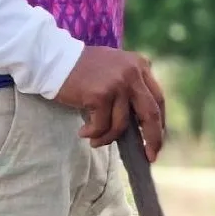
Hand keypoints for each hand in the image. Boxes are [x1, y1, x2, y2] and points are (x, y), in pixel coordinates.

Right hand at [54, 45, 164, 162]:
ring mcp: (117, 83)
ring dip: (108, 137)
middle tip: (149, 156)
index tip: (155, 141)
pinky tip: (83, 131)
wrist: (55, 59)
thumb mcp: (116, 67)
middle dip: (152, 139)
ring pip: (122, 125)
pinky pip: (102, 126)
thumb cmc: (84, 68)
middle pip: (151, 114)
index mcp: (140, 64)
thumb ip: (132, 85)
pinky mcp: (101, 95)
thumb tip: (144, 124)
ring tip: (95, 139)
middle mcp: (132, 72)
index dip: (158, 124)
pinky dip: (93, 134)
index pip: (157, 99)